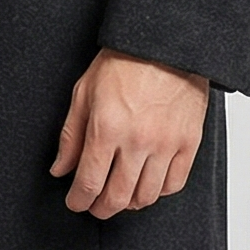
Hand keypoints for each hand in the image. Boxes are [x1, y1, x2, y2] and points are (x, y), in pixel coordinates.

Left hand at [49, 49, 209, 218]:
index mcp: (107, 127)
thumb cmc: (124, 60)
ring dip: (128, 203)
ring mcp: (166, 144)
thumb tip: (60, 169)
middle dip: (100, 208)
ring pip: (146, 196)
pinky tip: (147, 183)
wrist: (165, 42)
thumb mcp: (84, 92)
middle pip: (117, 197)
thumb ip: (71, 135)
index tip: (76, 201)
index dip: (78, 200)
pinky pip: (173, 184)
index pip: (89, 183)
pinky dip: (158, 191)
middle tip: (95, 205)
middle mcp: (137, 141)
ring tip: (120, 195)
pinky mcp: (189, 142)